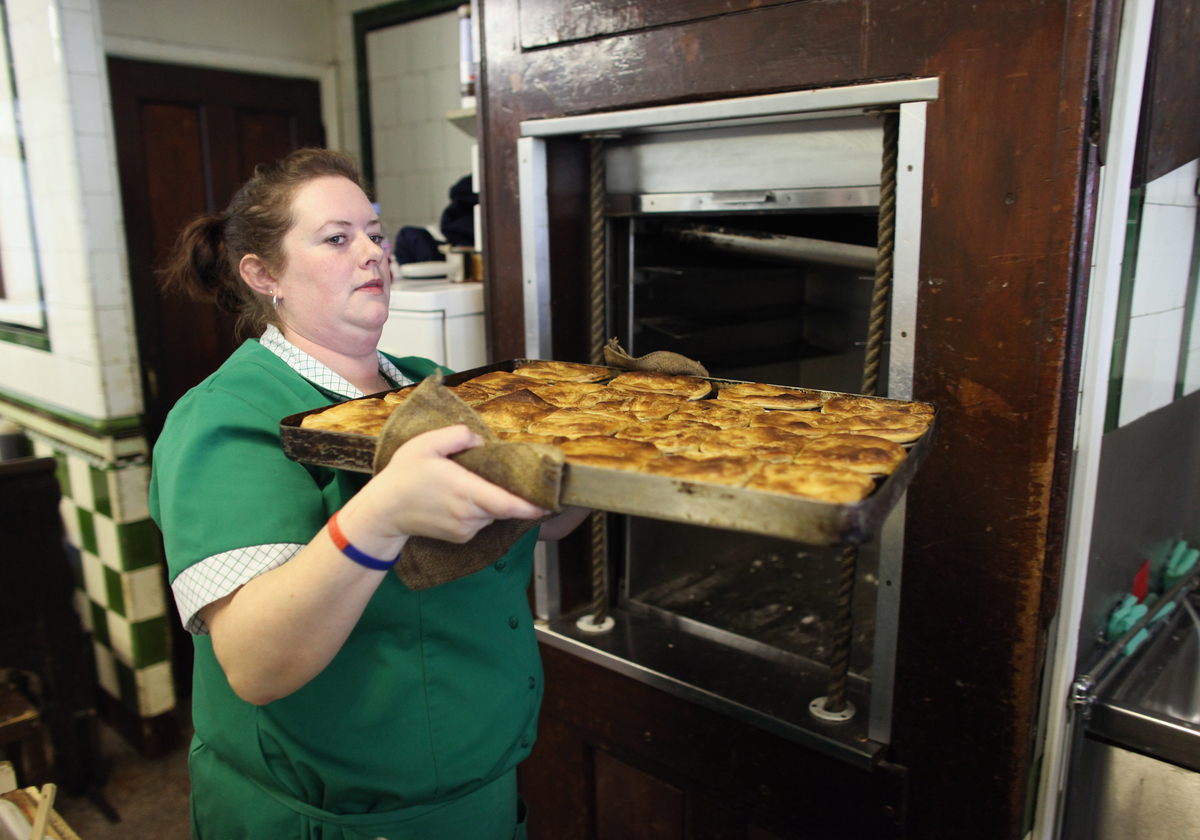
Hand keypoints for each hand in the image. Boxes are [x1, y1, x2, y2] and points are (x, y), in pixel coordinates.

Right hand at [361, 424, 548, 543]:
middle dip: (513, 495)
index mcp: (466, 491)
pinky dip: (480, 509)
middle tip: (516, 478)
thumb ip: (458, 436)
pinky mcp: (462, 537)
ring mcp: (466, 529)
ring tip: (471, 482)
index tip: (552, 501)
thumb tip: (481, 440)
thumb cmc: (403, 475)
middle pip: (505, 506)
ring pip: (493, 513)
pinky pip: (481, 521)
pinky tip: (461, 497)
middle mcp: (470, 514)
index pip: (508, 504)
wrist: (383, 512)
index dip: (533, 505)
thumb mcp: (427, 443)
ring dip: (492, 499)